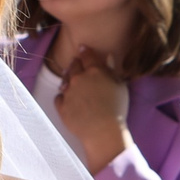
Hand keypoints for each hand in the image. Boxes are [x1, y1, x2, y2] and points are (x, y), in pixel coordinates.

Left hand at [53, 46, 134, 172]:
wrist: (103, 131)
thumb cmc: (117, 109)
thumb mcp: (120, 87)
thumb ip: (112, 71)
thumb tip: (108, 57)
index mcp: (94, 71)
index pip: (87, 56)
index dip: (85, 51)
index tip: (82, 48)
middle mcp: (78, 78)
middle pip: (74, 66)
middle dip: (76, 64)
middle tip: (78, 67)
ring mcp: (68, 92)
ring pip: (65, 81)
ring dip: (68, 80)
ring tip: (73, 85)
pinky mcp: (62, 107)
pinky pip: (59, 97)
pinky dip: (63, 98)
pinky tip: (69, 101)